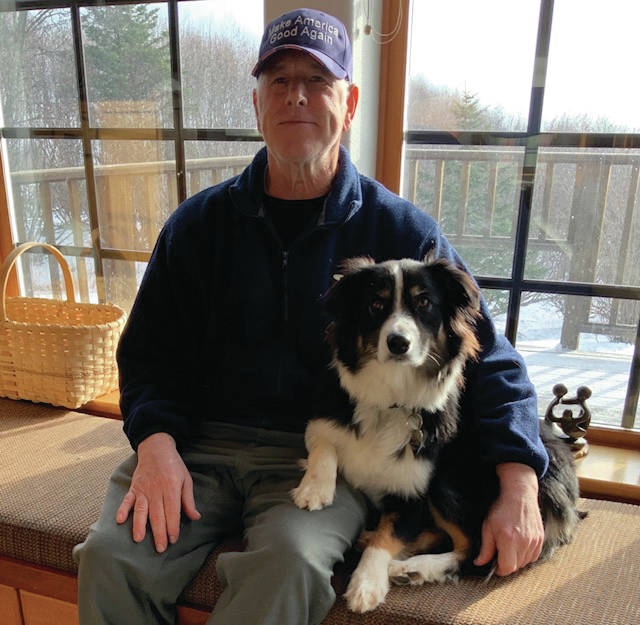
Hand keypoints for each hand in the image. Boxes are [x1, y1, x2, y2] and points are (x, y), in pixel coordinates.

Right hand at [116, 432, 200, 551]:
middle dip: (159, 532)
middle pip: (157, 514)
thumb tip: (195, 517)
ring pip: (141, 509)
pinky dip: (123, 509)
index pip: (172, 511)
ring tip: (139, 539)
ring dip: (139, 525)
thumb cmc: (174, 465)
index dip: (173, 527)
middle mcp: (156, 489)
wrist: (157, 448)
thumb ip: (188, 500)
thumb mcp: (186, 479)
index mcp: (171, 487)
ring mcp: (143, 489)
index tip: (174, 539)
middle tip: (160, 548)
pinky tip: (120, 520)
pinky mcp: (134, 487)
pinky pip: (127, 499)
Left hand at [474, 462, 542, 575]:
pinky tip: (519, 544)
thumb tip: (479, 563)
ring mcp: (534, 541)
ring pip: (525, 562)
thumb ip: (485, 548)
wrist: (519, 495)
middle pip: (516, 566)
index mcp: (508, 540)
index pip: (507, 568)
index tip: (495, 564)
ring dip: (517, 559)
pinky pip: (534, 556)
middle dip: (507, 563)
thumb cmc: (501, 509)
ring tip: (509, 546)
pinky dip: (526, 555)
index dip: (499, 569)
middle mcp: (524, 543)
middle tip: (500, 552)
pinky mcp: (540, 539)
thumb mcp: (488, 527)